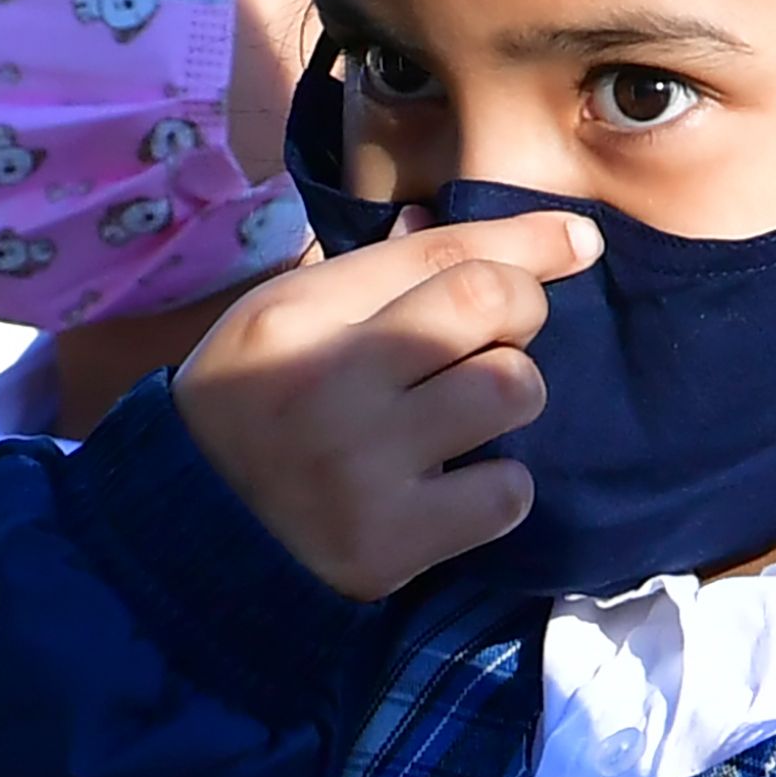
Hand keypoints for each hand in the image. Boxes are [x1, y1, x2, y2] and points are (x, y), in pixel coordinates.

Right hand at [171, 209, 601, 602]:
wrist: (197, 534)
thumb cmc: (253, 404)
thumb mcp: (285, 316)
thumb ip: (376, 273)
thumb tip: (481, 231)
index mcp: (295, 314)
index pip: (438, 252)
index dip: (526, 240)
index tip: (579, 239)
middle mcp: (327, 383)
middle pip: (490, 304)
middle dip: (515, 314)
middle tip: (487, 342)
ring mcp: (359, 469)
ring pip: (513, 390)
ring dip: (506, 395)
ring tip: (463, 415)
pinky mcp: (389, 546)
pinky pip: (507, 493)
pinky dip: (495, 487)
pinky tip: (451, 487)